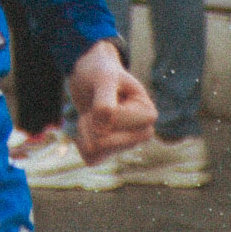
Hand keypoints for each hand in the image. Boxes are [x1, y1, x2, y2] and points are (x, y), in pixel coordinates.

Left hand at [68, 38, 156, 163]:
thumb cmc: (101, 72)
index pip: (113, 122)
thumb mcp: (103, 79)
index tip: (103, 94)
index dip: (99, 110)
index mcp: (148, 115)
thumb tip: (102, 131)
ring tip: (92, 114)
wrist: (91, 76)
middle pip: (105, 143)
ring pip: (97, 152)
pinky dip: (82, 141)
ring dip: (85, 131)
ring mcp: (127, 145)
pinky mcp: (112, 152)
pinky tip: (88, 126)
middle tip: (94, 106)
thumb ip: (104, 101)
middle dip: (90, 123)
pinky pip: (91, 158)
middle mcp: (142, 133)